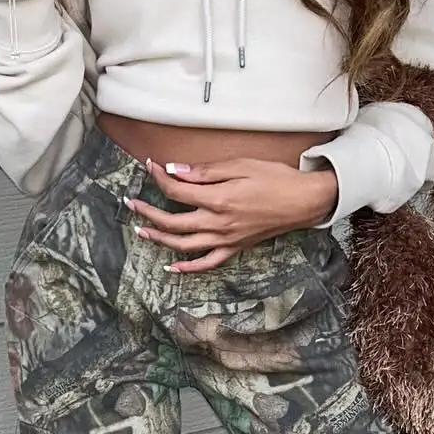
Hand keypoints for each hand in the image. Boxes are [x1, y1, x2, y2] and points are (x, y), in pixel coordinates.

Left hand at [126, 159, 339, 272]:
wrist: (303, 201)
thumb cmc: (275, 178)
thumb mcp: (240, 166)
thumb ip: (205, 171)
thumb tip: (176, 171)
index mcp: (218, 199)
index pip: (177, 191)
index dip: (159, 178)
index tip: (150, 166)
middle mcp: (218, 223)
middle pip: (173, 222)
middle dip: (147, 212)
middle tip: (131, 202)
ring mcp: (226, 239)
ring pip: (184, 246)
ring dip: (159, 240)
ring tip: (141, 231)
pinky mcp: (235, 248)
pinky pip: (207, 263)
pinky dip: (188, 268)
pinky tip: (172, 267)